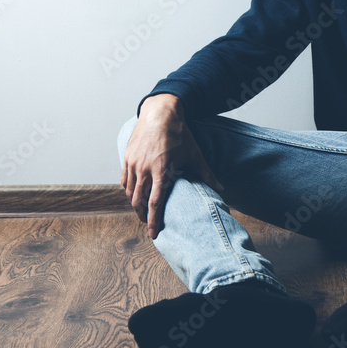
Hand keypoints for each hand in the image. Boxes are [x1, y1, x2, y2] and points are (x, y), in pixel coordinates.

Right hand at [121, 94, 222, 238]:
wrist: (160, 112)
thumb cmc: (179, 134)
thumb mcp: (194, 154)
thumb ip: (206, 174)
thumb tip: (222, 189)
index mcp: (161, 171)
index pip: (155, 203)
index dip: (153, 220)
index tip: (153, 234)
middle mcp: (144, 170)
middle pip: (139, 201)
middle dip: (143, 215)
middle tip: (148, 223)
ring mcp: (133, 164)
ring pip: (130, 192)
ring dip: (135, 204)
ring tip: (142, 211)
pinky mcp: (127, 158)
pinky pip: (125, 180)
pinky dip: (129, 190)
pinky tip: (134, 193)